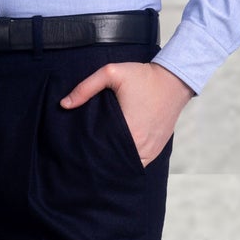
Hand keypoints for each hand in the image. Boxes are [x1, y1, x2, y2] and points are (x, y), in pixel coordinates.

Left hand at [59, 61, 194, 164]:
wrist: (174, 80)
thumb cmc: (143, 77)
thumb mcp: (111, 73)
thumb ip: (86, 88)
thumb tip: (64, 104)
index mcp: (129, 130)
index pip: (103, 152)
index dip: (89, 154)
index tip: (79, 152)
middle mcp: (142, 145)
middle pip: (115, 163)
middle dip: (100, 161)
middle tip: (85, 158)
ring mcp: (151, 149)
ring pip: (128, 167)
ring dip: (115, 163)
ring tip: (100, 158)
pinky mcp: (158, 149)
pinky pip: (140, 164)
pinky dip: (129, 162)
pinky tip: (117, 156)